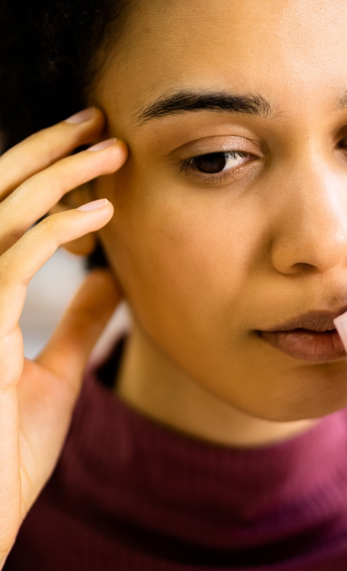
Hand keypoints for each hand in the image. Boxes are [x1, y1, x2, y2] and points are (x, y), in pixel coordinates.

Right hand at [0, 107, 126, 570]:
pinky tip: (103, 213)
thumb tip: (112, 278)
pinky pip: (15, 258)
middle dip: (45, 151)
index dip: (41, 173)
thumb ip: (79, 322)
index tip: (91, 149)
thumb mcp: (56, 373)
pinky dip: (58, 227)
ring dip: (59, 174)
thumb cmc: (9, 450)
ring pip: (4, 213)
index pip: (3, 213)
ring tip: (111, 150)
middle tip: (98, 120)